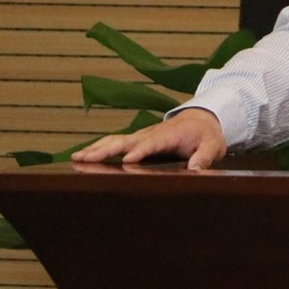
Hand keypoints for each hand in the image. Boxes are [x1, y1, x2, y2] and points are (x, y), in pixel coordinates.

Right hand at [71, 108, 226, 171]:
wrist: (203, 118)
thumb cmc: (207, 134)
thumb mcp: (213, 145)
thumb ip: (204, 157)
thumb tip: (195, 170)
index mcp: (169, 135)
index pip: (153, 143)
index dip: (140, 151)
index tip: (128, 160)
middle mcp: (151, 133)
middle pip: (126, 141)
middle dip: (106, 150)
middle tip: (86, 159)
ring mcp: (142, 135)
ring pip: (116, 140)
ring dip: (96, 148)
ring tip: (76, 158)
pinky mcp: (137, 139)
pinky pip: (115, 142)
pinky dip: (98, 147)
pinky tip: (82, 156)